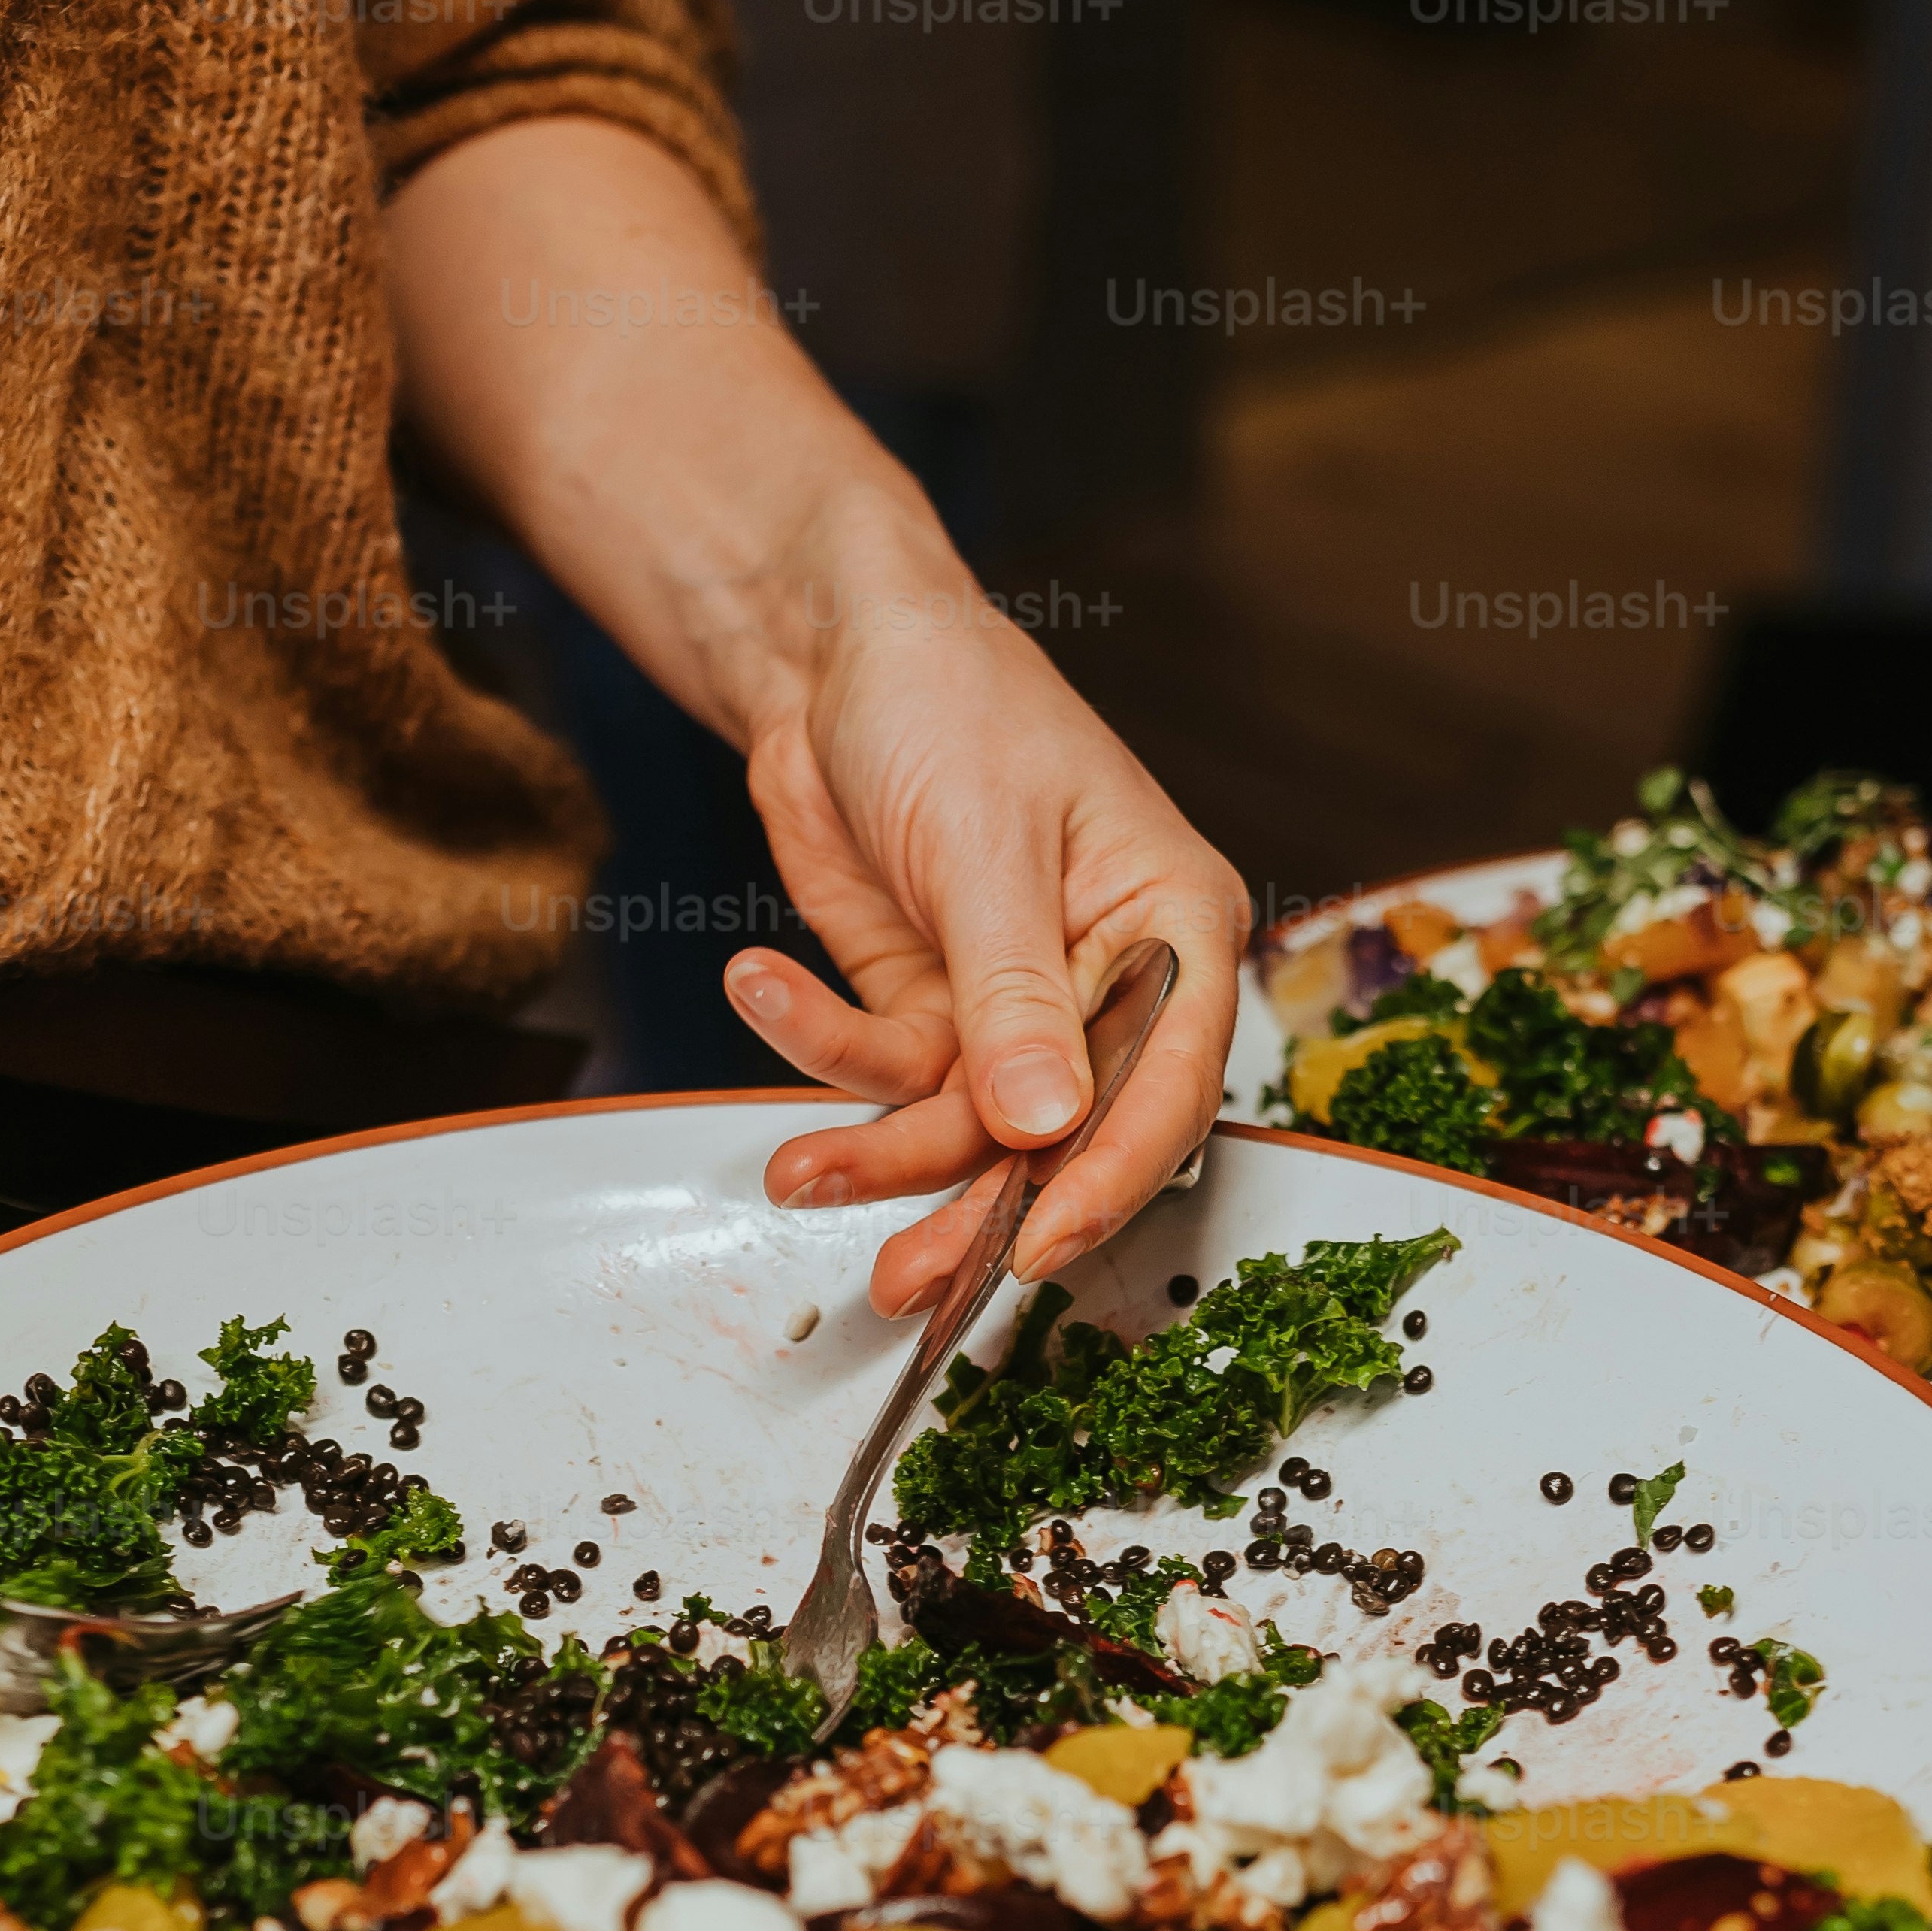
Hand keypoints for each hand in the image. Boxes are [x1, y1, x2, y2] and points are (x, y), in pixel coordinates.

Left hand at [723, 537, 1246, 1311]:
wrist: (835, 649)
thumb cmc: (949, 697)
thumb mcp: (985, 843)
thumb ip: (1016, 995)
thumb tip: (1046, 1126)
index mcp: (1172, 929)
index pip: (1165, 1087)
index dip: (1107, 1179)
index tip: (1038, 1249)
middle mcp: (1105, 986)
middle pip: (1057, 1140)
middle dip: (970, 1211)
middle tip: (905, 1281)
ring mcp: (1012, 1010)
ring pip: (958, 1131)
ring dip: (871, 1154)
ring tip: (792, 1172)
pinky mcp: (927, 1012)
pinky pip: (880, 1071)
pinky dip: (815, 1048)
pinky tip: (759, 983)